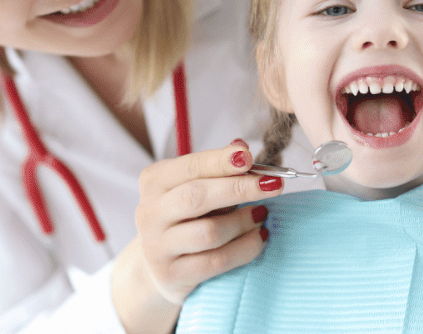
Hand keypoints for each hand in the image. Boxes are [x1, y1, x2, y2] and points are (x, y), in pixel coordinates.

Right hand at [112, 140, 282, 332]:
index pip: (189, 166)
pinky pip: (217, 261)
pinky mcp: (172, 275)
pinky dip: (245, 248)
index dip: (220, 161)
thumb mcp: (196, 187)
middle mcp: (149, 213)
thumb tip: (241, 146)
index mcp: (154, 182)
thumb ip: (217, 169)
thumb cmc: (186, 217)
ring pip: (209, 232)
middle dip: (239, 188)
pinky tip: (259, 237)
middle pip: (197, 197)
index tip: (249, 156)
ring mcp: (157, 247)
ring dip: (244, 222)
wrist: (162, 265)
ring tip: (262, 214)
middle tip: (273, 184)